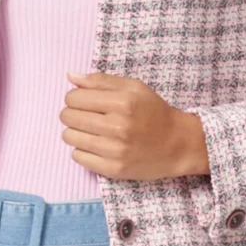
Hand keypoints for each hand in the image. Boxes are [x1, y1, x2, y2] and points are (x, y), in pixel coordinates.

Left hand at [59, 72, 209, 180]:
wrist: (178, 144)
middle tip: (87, 116)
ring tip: (91, 131)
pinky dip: (83, 150)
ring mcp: (114, 150)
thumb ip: (101, 81)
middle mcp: (117, 126)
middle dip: (72, 114)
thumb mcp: (134, 88)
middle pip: (67, 117)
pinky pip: (77, 157)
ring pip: (69, 137)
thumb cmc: (155, 112)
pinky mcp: (113, 169)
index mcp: (122, 102)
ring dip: (75, 132)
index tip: (83, 102)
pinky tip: (96, 146)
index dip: (74, 98)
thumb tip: (71, 77)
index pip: (73, 98)